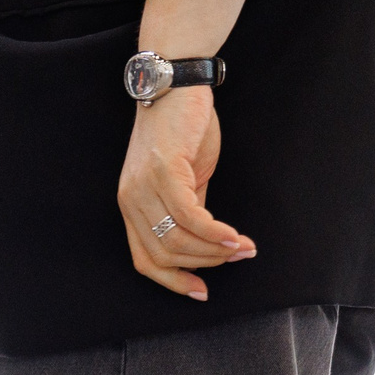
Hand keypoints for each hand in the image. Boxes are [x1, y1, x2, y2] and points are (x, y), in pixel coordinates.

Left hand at [116, 89, 252, 300]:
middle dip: (205, 265)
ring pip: (178, 240)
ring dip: (215, 250)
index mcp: (132, 207)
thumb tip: (207, 243)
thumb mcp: (186, 179)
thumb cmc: (184, 129)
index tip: (202, 292)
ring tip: (244, 248)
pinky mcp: (164, 171)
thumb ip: (189, 211)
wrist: (177, 83)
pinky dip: (214, 232)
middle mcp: (131, 201)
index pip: (145, 261)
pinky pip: (189, 216)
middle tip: (238, 258)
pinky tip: (235, 237)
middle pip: (165, 256)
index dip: (173, 282)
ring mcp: (143, 187)